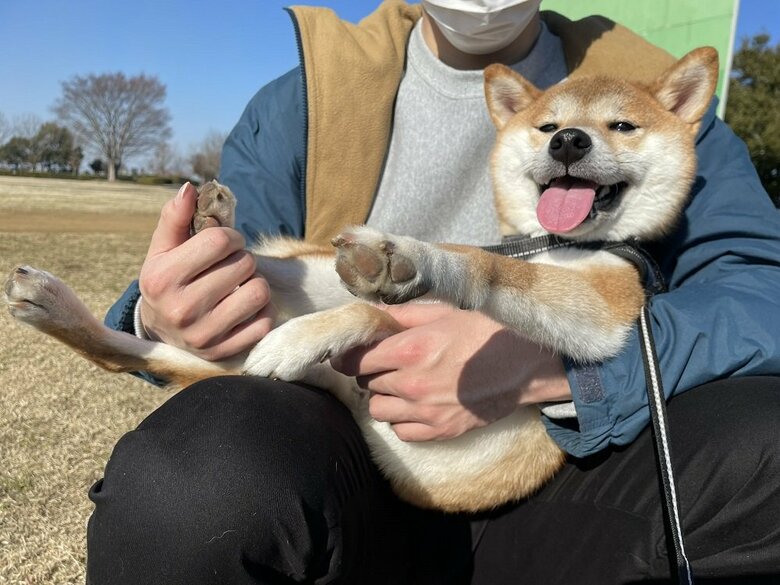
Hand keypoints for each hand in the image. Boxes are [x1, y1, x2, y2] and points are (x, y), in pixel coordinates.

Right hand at [138, 183, 273, 360]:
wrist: (161, 333)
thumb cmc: (168, 281)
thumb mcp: (161, 250)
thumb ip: (174, 217)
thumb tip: (189, 189)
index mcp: (162, 279)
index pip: (220, 241)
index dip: (231, 236)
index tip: (227, 243)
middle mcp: (181, 310)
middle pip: (244, 265)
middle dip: (242, 259)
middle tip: (231, 266)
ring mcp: (204, 336)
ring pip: (259, 292)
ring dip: (254, 283)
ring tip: (239, 286)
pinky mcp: (224, 353)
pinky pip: (265, 322)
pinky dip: (261, 310)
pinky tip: (244, 308)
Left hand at [331, 303, 570, 441]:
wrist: (525, 364)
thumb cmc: (486, 331)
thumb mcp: (443, 312)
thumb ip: (402, 315)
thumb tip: (372, 314)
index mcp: (411, 349)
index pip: (357, 359)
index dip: (349, 356)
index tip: (349, 354)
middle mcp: (412, 383)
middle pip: (366, 383)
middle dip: (371, 372)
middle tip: (387, 363)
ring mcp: (426, 411)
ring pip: (378, 410)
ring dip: (383, 397)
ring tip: (399, 385)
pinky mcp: (440, 430)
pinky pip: (401, 432)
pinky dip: (402, 420)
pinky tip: (415, 405)